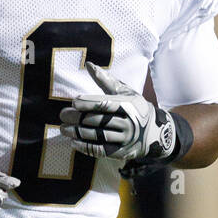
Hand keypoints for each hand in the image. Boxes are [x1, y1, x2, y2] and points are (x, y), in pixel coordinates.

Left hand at [59, 62, 175, 162]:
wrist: (155, 132)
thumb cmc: (135, 108)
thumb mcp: (124, 92)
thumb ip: (105, 80)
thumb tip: (88, 64)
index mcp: (128, 105)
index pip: (105, 104)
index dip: (88, 103)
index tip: (73, 102)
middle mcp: (128, 122)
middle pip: (99, 120)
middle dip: (78, 118)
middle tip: (63, 116)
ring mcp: (125, 139)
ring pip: (98, 136)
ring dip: (78, 133)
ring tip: (63, 129)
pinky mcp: (121, 152)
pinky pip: (101, 150)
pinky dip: (85, 147)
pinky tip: (73, 142)